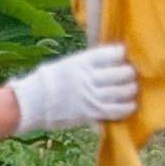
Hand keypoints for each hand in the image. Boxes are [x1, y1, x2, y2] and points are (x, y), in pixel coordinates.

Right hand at [10, 43, 139, 133]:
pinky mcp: (89, 112)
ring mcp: (89, 96)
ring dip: (130, 90)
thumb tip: (109, 58)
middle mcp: (88, 77)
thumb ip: (88, 62)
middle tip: (131, 74)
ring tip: (132, 88)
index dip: (121, 54)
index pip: (111, 53)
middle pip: (120, 73)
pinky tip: (131, 105)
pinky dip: (126, 108)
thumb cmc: (50, 80)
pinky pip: (114, 110)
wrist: (32, 102)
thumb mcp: (68, 64)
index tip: (124, 55)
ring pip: (120, 92)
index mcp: (82, 61)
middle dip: (129, 73)